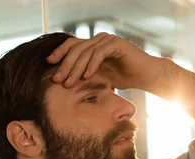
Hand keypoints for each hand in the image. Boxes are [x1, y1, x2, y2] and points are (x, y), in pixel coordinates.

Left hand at [46, 33, 165, 91]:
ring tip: (69, 82)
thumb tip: (63, 82)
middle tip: (57, 79)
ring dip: (76, 68)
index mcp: (92, 45)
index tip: (48, 64)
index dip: (59, 53)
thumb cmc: (123, 77)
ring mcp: (107, 40)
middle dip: (64, 65)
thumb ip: (84, 74)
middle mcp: (98, 39)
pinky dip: (91, 65)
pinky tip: (86, 76)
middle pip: (76, 49)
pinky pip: (100, 53)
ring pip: (86, 52)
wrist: (145, 75)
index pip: (71, 46)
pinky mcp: (117, 44)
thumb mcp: (99, 77)